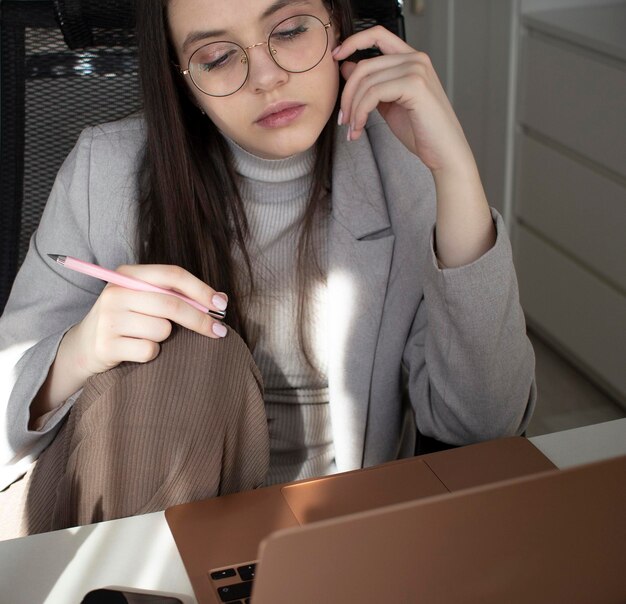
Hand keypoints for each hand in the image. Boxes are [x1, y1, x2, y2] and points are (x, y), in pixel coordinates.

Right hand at [70, 264, 227, 375]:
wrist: (84, 346)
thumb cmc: (127, 320)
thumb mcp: (145, 298)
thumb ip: (177, 295)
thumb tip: (221, 300)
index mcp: (128, 274)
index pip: (172, 275)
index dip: (201, 289)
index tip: (222, 305)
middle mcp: (116, 292)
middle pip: (172, 304)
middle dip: (201, 320)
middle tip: (219, 331)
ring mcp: (108, 319)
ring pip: (163, 330)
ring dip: (165, 338)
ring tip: (146, 336)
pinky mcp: (106, 345)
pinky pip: (149, 350)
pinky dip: (151, 353)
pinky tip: (135, 349)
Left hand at [333, 26, 473, 174]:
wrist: (443, 153)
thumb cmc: (420, 131)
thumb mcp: (388, 104)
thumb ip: (371, 84)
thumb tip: (347, 66)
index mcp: (412, 59)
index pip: (378, 35)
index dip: (354, 41)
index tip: (335, 56)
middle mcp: (416, 59)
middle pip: (365, 65)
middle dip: (347, 94)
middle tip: (342, 120)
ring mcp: (416, 69)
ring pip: (366, 82)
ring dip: (353, 109)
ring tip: (352, 130)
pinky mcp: (414, 85)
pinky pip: (373, 94)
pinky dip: (360, 114)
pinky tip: (359, 130)